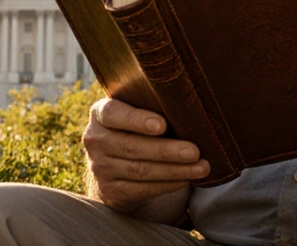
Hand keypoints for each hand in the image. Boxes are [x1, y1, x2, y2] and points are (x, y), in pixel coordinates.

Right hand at [82, 97, 208, 212]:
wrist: (114, 164)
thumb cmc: (135, 127)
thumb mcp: (135, 111)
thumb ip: (151, 106)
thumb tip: (190, 108)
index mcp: (100, 113)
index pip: (113, 114)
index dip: (137, 120)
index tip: (162, 125)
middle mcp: (95, 140)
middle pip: (132, 146)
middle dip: (167, 150)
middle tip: (194, 151)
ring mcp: (100, 168)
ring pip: (141, 170)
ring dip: (175, 170)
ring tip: (201, 167)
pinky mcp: (111, 191)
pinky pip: (143, 188)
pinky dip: (168, 184)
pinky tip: (186, 179)